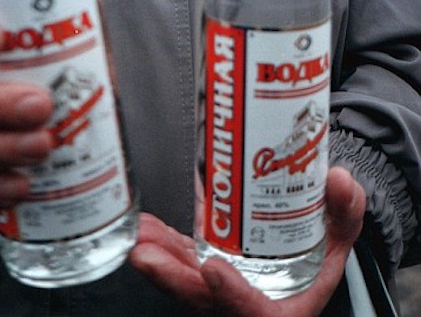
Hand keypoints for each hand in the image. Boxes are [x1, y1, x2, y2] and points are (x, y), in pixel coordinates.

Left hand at [130, 167, 365, 315]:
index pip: (253, 311)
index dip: (232, 294)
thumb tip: (340, 181)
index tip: (213, 268)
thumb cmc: (318, 258)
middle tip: (147, 253)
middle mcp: (243, 303)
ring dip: (159, 258)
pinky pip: (180, 263)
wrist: (301, 260)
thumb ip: (344, 211)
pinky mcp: (203, 271)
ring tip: (140, 235)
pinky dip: (161, 244)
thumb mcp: (340, 239)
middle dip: (172, 276)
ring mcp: (220, 289)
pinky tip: (146, 227)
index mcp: (281, 308)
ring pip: (184, 282)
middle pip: (203, 300)